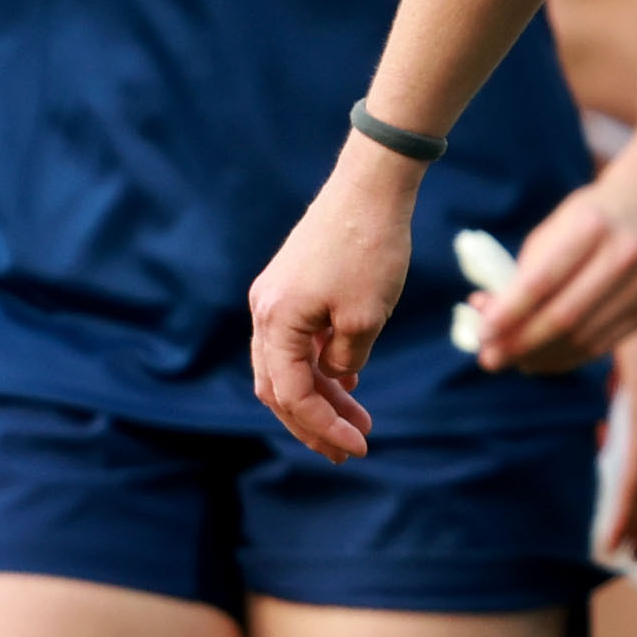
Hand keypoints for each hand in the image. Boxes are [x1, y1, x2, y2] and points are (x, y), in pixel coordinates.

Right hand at [248, 139, 420, 461]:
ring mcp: (276, 298)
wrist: (370, 185)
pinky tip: (351, 382)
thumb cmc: (370, 249)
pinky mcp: (293, 286)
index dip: (322, 427)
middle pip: (280, 386)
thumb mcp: (366, 317)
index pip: (289, 394)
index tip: (357, 447)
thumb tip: (337, 377)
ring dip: (321, 396)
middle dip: (314, 422)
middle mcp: (265, 312)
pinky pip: (300, 340)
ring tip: (356, 423)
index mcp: (275, 323)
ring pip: (290, 365)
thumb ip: (346, 360)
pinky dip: (321, 365)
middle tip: (348, 451)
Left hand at [468, 171, 636, 375]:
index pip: (542, 281)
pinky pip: (600, 346)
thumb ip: (525, 272)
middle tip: (489, 359)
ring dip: (539, 357)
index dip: (508, 312)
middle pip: (563, 317)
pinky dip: (565, 358)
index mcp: (593, 225)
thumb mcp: (558, 227)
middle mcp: (624, 256)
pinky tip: (542, 359)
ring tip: (512, 360)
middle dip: (519, 344)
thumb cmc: (593, 217)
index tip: (482, 333)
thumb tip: (487, 319)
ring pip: (582, 339)